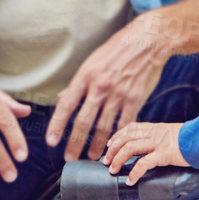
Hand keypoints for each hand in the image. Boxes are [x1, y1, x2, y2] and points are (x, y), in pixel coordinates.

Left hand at [46, 13, 172, 161]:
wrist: (147, 41)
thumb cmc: (116, 51)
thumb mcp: (91, 62)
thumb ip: (77, 84)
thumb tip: (62, 99)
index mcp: (85, 76)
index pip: (66, 105)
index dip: (57, 125)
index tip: (51, 141)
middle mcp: (100, 87)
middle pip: (83, 121)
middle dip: (75, 143)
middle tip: (69, 158)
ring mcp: (118, 94)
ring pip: (104, 126)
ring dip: (96, 145)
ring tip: (92, 157)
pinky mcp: (135, 99)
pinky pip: (124, 123)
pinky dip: (118, 136)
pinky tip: (114, 146)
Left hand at [103, 121, 185, 183]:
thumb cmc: (194, 139)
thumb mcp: (175, 133)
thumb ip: (164, 137)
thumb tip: (157, 147)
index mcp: (156, 128)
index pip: (131, 128)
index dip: (117, 136)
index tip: (109, 145)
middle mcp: (154, 133)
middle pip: (125, 138)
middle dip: (112, 150)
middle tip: (106, 161)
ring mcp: (159, 143)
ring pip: (130, 148)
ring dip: (117, 160)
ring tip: (112, 171)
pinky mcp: (165, 154)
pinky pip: (144, 163)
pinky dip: (134, 172)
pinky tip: (130, 181)